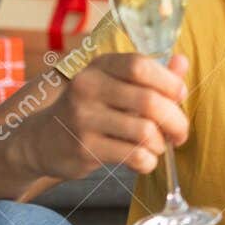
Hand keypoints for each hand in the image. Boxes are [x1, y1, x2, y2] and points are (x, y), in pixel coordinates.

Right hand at [14, 53, 189, 181]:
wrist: (42, 140)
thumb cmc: (90, 109)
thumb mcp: (115, 84)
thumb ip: (151, 76)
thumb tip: (182, 63)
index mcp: (100, 66)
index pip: (141, 66)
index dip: (169, 82)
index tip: (180, 96)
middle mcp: (88, 87)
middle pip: (149, 101)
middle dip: (175, 120)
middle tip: (180, 132)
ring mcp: (84, 119)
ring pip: (145, 132)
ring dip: (161, 143)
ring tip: (157, 146)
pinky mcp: (84, 148)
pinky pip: (133, 156)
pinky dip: (148, 161)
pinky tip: (144, 159)